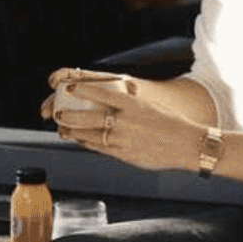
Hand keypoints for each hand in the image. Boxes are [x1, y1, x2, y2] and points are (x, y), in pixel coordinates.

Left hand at [42, 68, 204, 173]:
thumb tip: (112, 94)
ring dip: (72, 132)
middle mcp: (124, 120)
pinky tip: (79, 140)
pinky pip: (99, 148)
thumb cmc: (168, 122)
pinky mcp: (123, 154)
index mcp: (131, 103)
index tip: (68, 87)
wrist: (186, 143)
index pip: (100, 93)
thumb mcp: (148, 104)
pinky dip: (86, 143)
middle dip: (68, 116)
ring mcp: (122, 139)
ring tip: (62, 129)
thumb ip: (128, 101)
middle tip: (56, 112)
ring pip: (89, 135)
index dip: (81, 90)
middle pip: (87, 117)